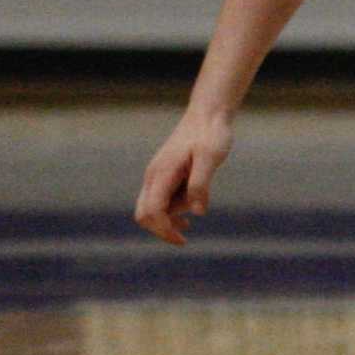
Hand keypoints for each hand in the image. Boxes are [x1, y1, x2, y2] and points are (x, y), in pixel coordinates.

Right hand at [134, 107, 233, 244]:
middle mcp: (154, 176)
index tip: (183, 239)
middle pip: (143, 214)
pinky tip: (191, 211)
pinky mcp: (165, 175)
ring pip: (152, 208)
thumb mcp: (211, 158)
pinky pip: (161, 199)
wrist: (207, 115)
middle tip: (184, 237)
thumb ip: (201, 184)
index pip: (152, 211)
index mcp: (162, 173)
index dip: (164, 229)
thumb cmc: (211, 135)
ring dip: (171, 217)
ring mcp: (157, 175)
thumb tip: (198, 212)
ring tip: (197, 206)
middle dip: (161, 229)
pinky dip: (172, 210)